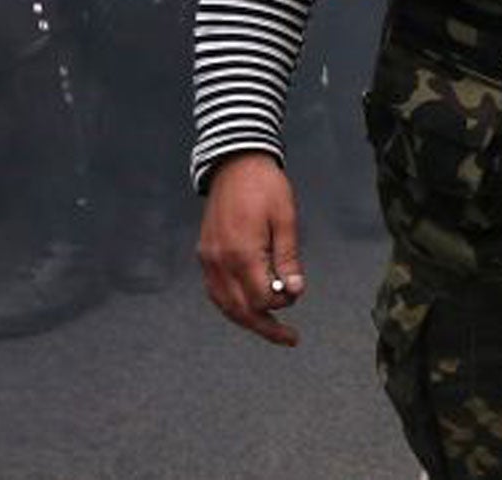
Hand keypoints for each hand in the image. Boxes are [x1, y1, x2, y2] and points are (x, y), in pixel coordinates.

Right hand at [197, 152, 304, 347]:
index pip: (262, 297)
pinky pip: (216, 291)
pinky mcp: (205, 254)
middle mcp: (220, 261)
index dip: (283, 301)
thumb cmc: (265, 187)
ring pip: (225, 305)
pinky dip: (232, 305)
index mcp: (241, 253)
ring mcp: (209, 259)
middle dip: (266, 328)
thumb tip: (294, 291)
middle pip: (241, 310)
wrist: (235, 162)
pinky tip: (248, 306)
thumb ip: (288, 258)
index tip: (296, 291)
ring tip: (270, 329)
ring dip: (248, 320)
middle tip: (289, 338)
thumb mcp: (286, 219)